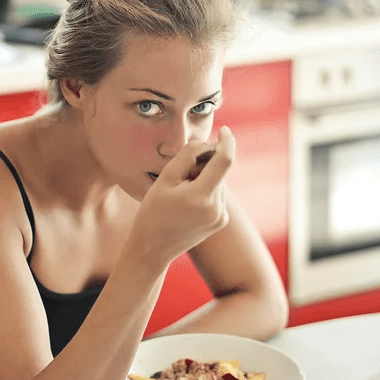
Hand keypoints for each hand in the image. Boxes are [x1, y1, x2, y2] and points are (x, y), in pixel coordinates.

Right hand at [129, 126, 235, 269]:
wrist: (152, 248)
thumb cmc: (153, 211)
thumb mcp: (165, 179)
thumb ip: (188, 155)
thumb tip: (208, 143)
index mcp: (201, 197)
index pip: (224, 160)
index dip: (226, 142)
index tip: (225, 130)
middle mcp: (216, 209)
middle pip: (220, 171)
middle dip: (206, 164)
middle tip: (182, 173)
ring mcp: (220, 217)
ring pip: (219, 182)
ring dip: (206, 178)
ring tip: (181, 192)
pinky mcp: (221, 222)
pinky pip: (218, 195)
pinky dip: (207, 190)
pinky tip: (188, 202)